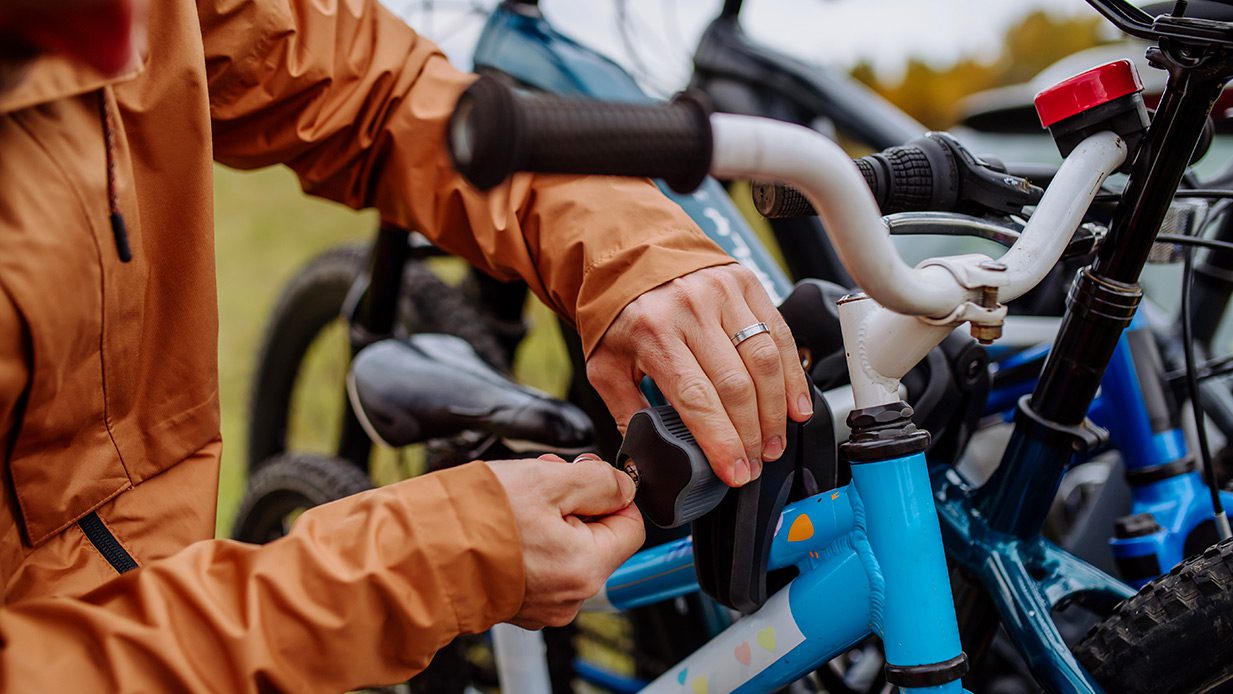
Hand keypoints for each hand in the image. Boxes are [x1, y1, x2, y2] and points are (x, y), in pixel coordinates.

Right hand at [486, 454, 643, 628]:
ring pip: (567, 549)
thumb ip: (598, 481)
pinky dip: (530, 541)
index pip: (632, 526)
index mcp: (586, 568)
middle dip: (575, 501)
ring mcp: (543, 605)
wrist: (414, 555)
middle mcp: (570, 596)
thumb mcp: (547, 480)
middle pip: (598, 538)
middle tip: (546, 476)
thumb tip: (624, 485)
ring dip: (551, 517)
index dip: (612, 493)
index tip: (586, 475)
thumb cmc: (473, 520)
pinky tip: (504, 522)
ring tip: (518, 497)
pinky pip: (540, 566)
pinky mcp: (517, 604)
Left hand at [586, 264, 812, 486]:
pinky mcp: (745, 284)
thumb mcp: (606, 365)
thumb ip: (626, 411)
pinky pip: (779, 333)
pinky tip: (795, 405)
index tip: (735, 471)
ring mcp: (722, 293)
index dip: (721, 441)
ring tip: (775, 442)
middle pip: (736, 386)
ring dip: (776, 410)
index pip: (697, 399)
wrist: (630, 256)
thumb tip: (648, 455)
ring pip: (764, 361)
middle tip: (756, 463)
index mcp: (653, 332)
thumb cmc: (620, 314)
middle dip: (752, 435)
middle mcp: (690, 309)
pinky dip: (793, 374)